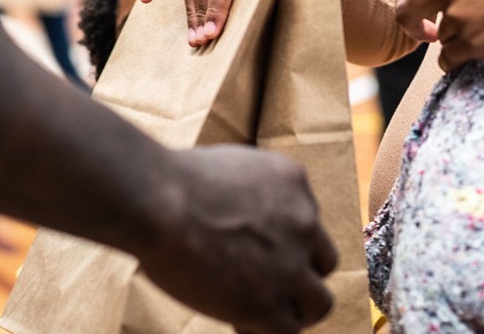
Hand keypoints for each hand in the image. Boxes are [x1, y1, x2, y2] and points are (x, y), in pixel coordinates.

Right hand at [136, 146, 336, 333]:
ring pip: (319, 303)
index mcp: (293, 182)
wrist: (160, 202)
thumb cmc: (171, 180)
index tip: (257, 252)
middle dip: (299, 275)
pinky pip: (288, 330)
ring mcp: (291, 266)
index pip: (307, 222)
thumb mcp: (226, 166)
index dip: (285, 242)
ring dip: (294, 310)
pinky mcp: (269, 304)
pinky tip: (240, 323)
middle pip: (323, 261)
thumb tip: (234, 215)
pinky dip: (267, 330)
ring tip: (261, 312)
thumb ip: (245, 192)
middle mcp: (303, 222)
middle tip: (267, 284)